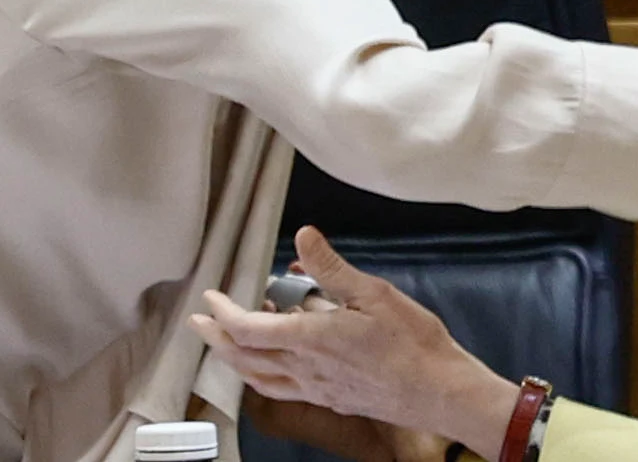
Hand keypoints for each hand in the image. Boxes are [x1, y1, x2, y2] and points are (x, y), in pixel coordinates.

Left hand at [196, 228, 513, 454]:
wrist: (438, 391)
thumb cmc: (412, 342)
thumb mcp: (375, 293)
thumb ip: (333, 268)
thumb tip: (303, 238)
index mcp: (312, 339)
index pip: (249, 330)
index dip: (223, 314)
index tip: (211, 298)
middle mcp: (306, 369)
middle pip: (244, 359)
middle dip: (215, 339)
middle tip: (199, 322)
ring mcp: (316, 389)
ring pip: (260, 379)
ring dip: (235, 360)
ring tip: (227, 343)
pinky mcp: (330, 399)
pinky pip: (283, 389)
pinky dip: (264, 374)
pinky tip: (273, 365)